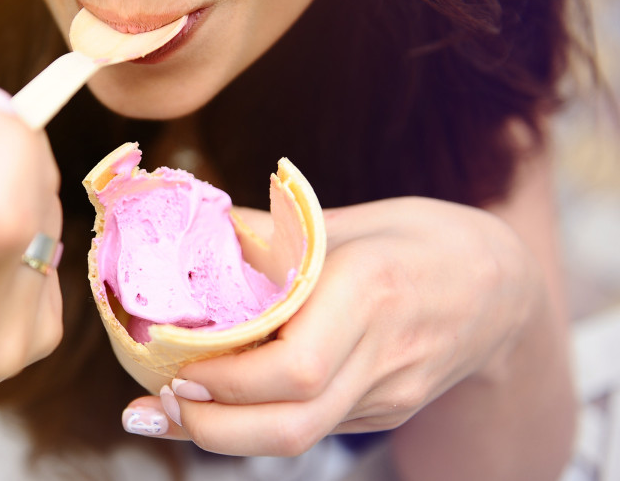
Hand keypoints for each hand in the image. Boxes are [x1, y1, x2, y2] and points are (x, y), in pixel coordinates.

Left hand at [122, 197, 538, 455]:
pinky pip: (314, 426)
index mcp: (372, 291)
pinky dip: (257, 421)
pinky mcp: (386, 411)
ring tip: (168, 410)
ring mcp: (389, 394)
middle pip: (292, 425)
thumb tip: (193, 234)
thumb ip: (273, 233)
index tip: (172, 364)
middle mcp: (383, 354)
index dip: (225, 380)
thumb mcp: (350, 218)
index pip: (294, 367)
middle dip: (211, 428)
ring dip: (225, 435)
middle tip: (154, 405)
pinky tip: (221, 403)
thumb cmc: (421, 239)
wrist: (503, 288)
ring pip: (300, 438)